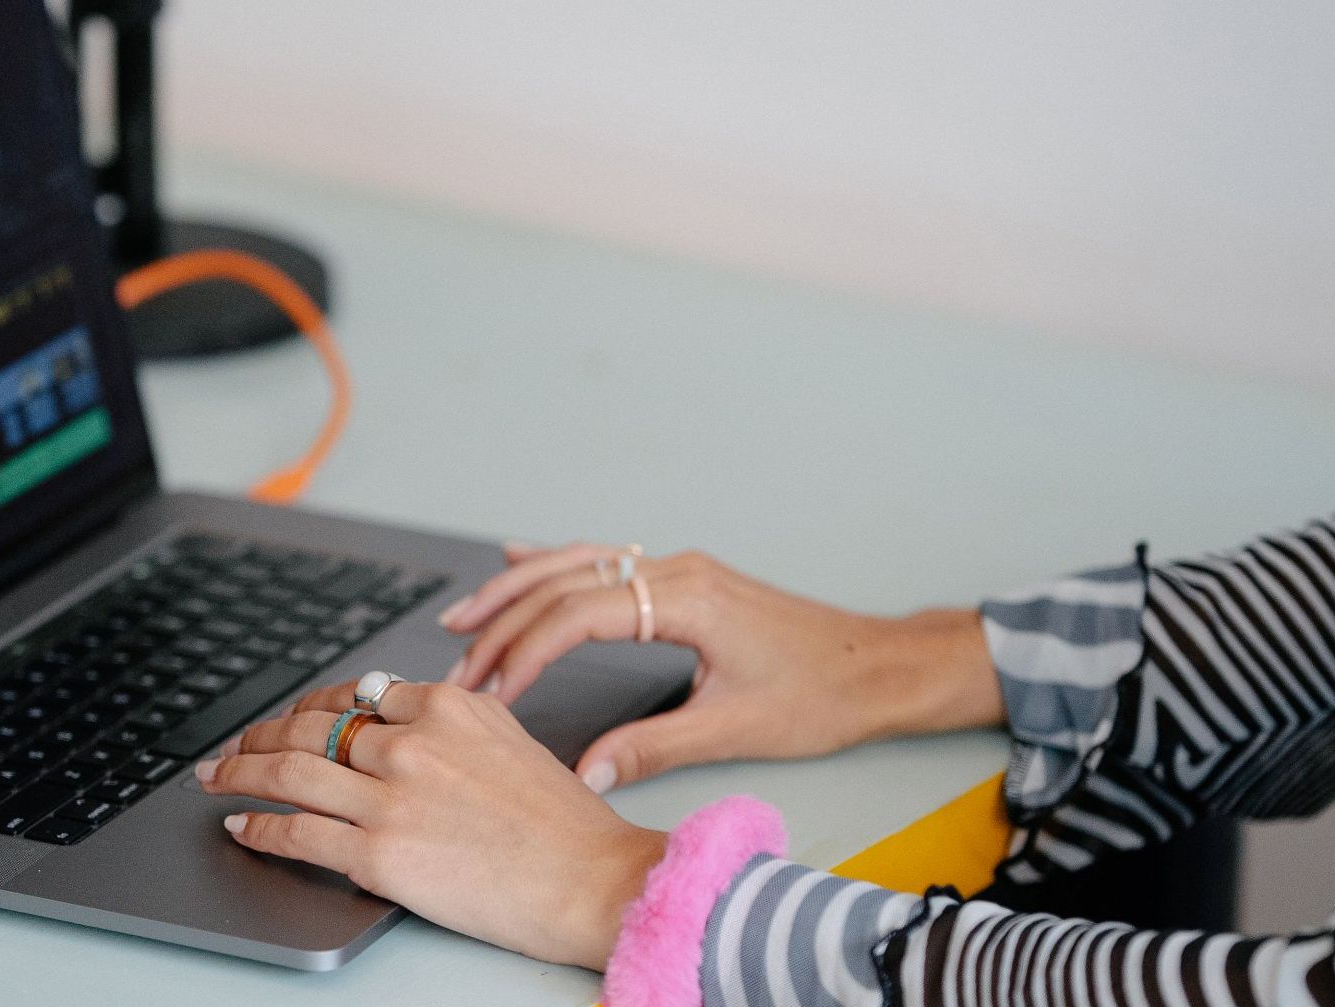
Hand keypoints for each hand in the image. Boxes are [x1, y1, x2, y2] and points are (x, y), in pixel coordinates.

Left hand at [197, 679, 668, 969]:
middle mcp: (410, 742)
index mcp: (443, 705)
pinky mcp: (378, 855)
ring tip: (216, 776)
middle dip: (259, 733)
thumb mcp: (508, 737)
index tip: (290, 718)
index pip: (353, 695)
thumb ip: (452, 721)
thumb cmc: (562, 821)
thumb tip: (403, 718)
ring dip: (239, 771)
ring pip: (289, 771)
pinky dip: (258, 827)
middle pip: (309, 725)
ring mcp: (389, 798)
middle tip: (233, 744)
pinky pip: (296, 833)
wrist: (589, 877)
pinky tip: (241, 825)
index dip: (310, 708)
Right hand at [440, 543, 1002, 790]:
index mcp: (686, 599)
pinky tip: (519, 562)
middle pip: (565, 583)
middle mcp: (675, 571)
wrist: (878, 667)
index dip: (525, 652)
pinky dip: (554, 567)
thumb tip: (586, 773)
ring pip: (577, 565)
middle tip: (456, 665)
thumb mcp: (736, 730)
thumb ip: (653, 747)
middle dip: (503, 623)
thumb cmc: (821, 695)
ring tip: (463, 619)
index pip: (579, 616)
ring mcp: (678, 569)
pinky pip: (603, 561)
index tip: (492, 691)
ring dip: (516, 591)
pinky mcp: (682, 580)